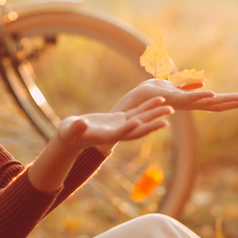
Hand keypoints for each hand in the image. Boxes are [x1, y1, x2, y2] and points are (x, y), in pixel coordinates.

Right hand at [57, 97, 173, 153]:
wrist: (72, 135)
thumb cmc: (69, 133)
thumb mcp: (70, 130)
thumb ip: (76, 127)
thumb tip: (81, 123)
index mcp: (105, 136)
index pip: (120, 133)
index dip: (129, 128)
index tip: (139, 122)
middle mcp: (117, 133)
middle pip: (138, 128)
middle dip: (152, 121)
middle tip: (167, 114)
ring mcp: (119, 126)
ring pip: (140, 119)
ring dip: (154, 113)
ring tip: (169, 106)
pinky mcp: (119, 119)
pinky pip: (137, 112)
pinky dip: (147, 107)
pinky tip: (157, 100)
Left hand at [112, 79, 237, 112]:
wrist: (129, 103)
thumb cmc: (147, 95)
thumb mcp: (170, 86)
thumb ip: (186, 84)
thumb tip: (203, 82)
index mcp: (187, 101)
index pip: (211, 101)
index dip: (228, 101)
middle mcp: (185, 105)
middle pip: (213, 104)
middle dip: (231, 103)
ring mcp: (179, 103)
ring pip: (204, 103)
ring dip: (222, 100)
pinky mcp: (170, 100)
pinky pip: (187, 98)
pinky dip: (199, 96)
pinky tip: (212, 94)